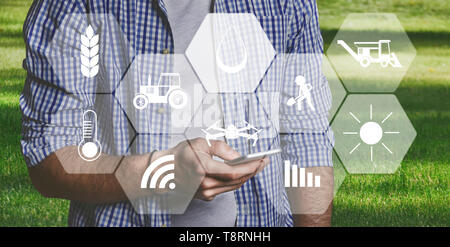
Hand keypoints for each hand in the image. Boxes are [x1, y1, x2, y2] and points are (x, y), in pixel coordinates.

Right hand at [154, 138, 268, 200]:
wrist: (165, 170)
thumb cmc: (182, 154)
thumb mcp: (202, 143)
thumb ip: (222, 148)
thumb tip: (238, 156)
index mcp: (203, 169)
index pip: (234, 172)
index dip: (251, 167)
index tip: (262, 160)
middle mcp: (205, 184)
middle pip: (237, 180)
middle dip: (253, 170)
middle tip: (264, 161)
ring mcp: (205, 192)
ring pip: (234, 186)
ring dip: (247, 176)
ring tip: (256, 165)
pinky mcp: (206, 196)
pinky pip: (227, 188)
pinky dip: (236, 180)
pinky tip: (242, 172)